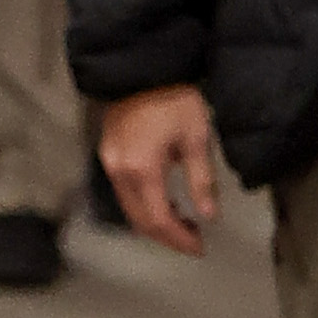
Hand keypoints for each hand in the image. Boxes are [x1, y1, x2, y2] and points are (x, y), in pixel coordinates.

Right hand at [99, 86, 220, 256]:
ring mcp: (109, 163)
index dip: (179, 239)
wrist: (144, 69)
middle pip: (139, 220)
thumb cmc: (175, 99)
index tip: (199, 247)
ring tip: (185, 222)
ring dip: (155, 222)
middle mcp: (119, 172)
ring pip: (129, 208)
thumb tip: (209, 215)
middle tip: (194, 241)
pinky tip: (167, 201)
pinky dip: (145, 205)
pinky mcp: (108, 155)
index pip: (158, 219)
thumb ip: (202, 180)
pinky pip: (124, 192)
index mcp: (142, 169)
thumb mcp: (197, 137)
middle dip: (167, 236)